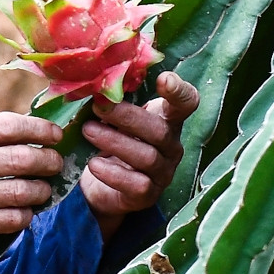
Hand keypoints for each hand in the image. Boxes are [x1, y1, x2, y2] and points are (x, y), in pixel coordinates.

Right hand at [0, 113, 64, 272]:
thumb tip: (22, 131)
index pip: (8, 125)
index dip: (39, 129)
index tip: (54, 135)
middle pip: (22, 158)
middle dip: (48, 162)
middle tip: (55, 164)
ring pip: (23, 191)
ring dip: (42, 191)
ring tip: (43, 190)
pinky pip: (12, 219)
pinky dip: (25, 216)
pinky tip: (23, 212)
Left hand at [78, 71, 201, 238]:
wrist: (100, 185)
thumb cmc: (111, 139)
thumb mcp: (113, 118)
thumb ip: (111, 100)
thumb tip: (91, 79)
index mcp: (166, 120)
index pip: (185, 103)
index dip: (179, 91)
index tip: (164, 79)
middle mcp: (171, 146)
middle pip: (159, 130)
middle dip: (128, 117)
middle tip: (99, 106)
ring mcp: (163, 172)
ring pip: (147, 156)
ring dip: (114, 141)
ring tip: (87, 130)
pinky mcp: (148, 194)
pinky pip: (137, 184)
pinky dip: (113, 173)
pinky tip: (94, 163)